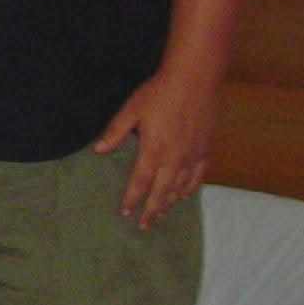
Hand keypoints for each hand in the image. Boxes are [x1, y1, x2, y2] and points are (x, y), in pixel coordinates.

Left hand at [93, 65, 217, 226]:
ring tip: (160, 213)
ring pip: (181, 187)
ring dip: (169, 202)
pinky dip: (190, 188)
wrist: (195, 80)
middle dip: (152, 210)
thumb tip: (98, 150)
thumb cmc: (159, 93)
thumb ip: (115, 132)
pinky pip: (198, 176)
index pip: (140, 182)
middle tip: (143, 224)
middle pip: (162, 191)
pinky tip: (184, 195)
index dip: (132, 198)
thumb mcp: (131, 110)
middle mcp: (175, 158)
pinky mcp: (206, 149)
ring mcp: (193, 155)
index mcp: (153, 149)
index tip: (124, 212)